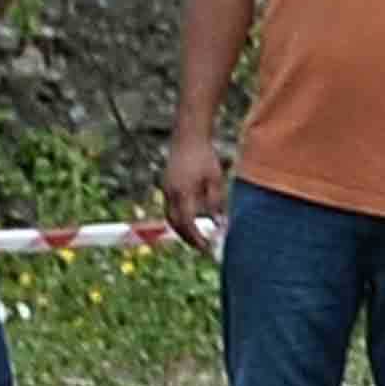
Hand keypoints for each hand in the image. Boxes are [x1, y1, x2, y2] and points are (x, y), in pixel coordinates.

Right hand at [159, 132, 227, 250]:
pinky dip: (179, 219)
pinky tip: (191, 221)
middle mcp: (171, 194)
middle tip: (202, 248)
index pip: (187, 223)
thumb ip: (216, 203)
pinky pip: (170, 209)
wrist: (188, 137)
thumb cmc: (205, 156)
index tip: (207, 248)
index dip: (196, 238)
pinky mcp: (166, 186)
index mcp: (183, 193)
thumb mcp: (215, 180)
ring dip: (182, 230)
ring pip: (170, 218)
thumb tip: (219, 225)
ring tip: (197, 238)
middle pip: (175, 224)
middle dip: (188, 238)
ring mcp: (166, 190)